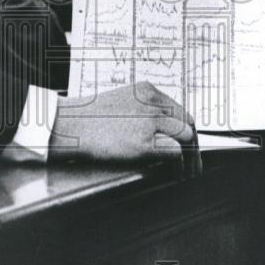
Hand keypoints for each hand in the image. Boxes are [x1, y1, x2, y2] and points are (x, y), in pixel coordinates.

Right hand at [50, 83, 200, 179]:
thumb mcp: (121, 101)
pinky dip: (180, 165)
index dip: (187, 130)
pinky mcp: (144, 143)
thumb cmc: (89, 117)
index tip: (189, 145)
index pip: (180, 110)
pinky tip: (176, 174)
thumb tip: (162, 130)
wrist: (70, 125)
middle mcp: (153, 103)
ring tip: (189, 172)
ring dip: (191, 157)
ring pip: (187, 137)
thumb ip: (143, 109)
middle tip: (194, 163)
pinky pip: (176, 153)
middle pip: (187, 123)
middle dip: (194, 145)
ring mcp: (150, 122)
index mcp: (148, 90)